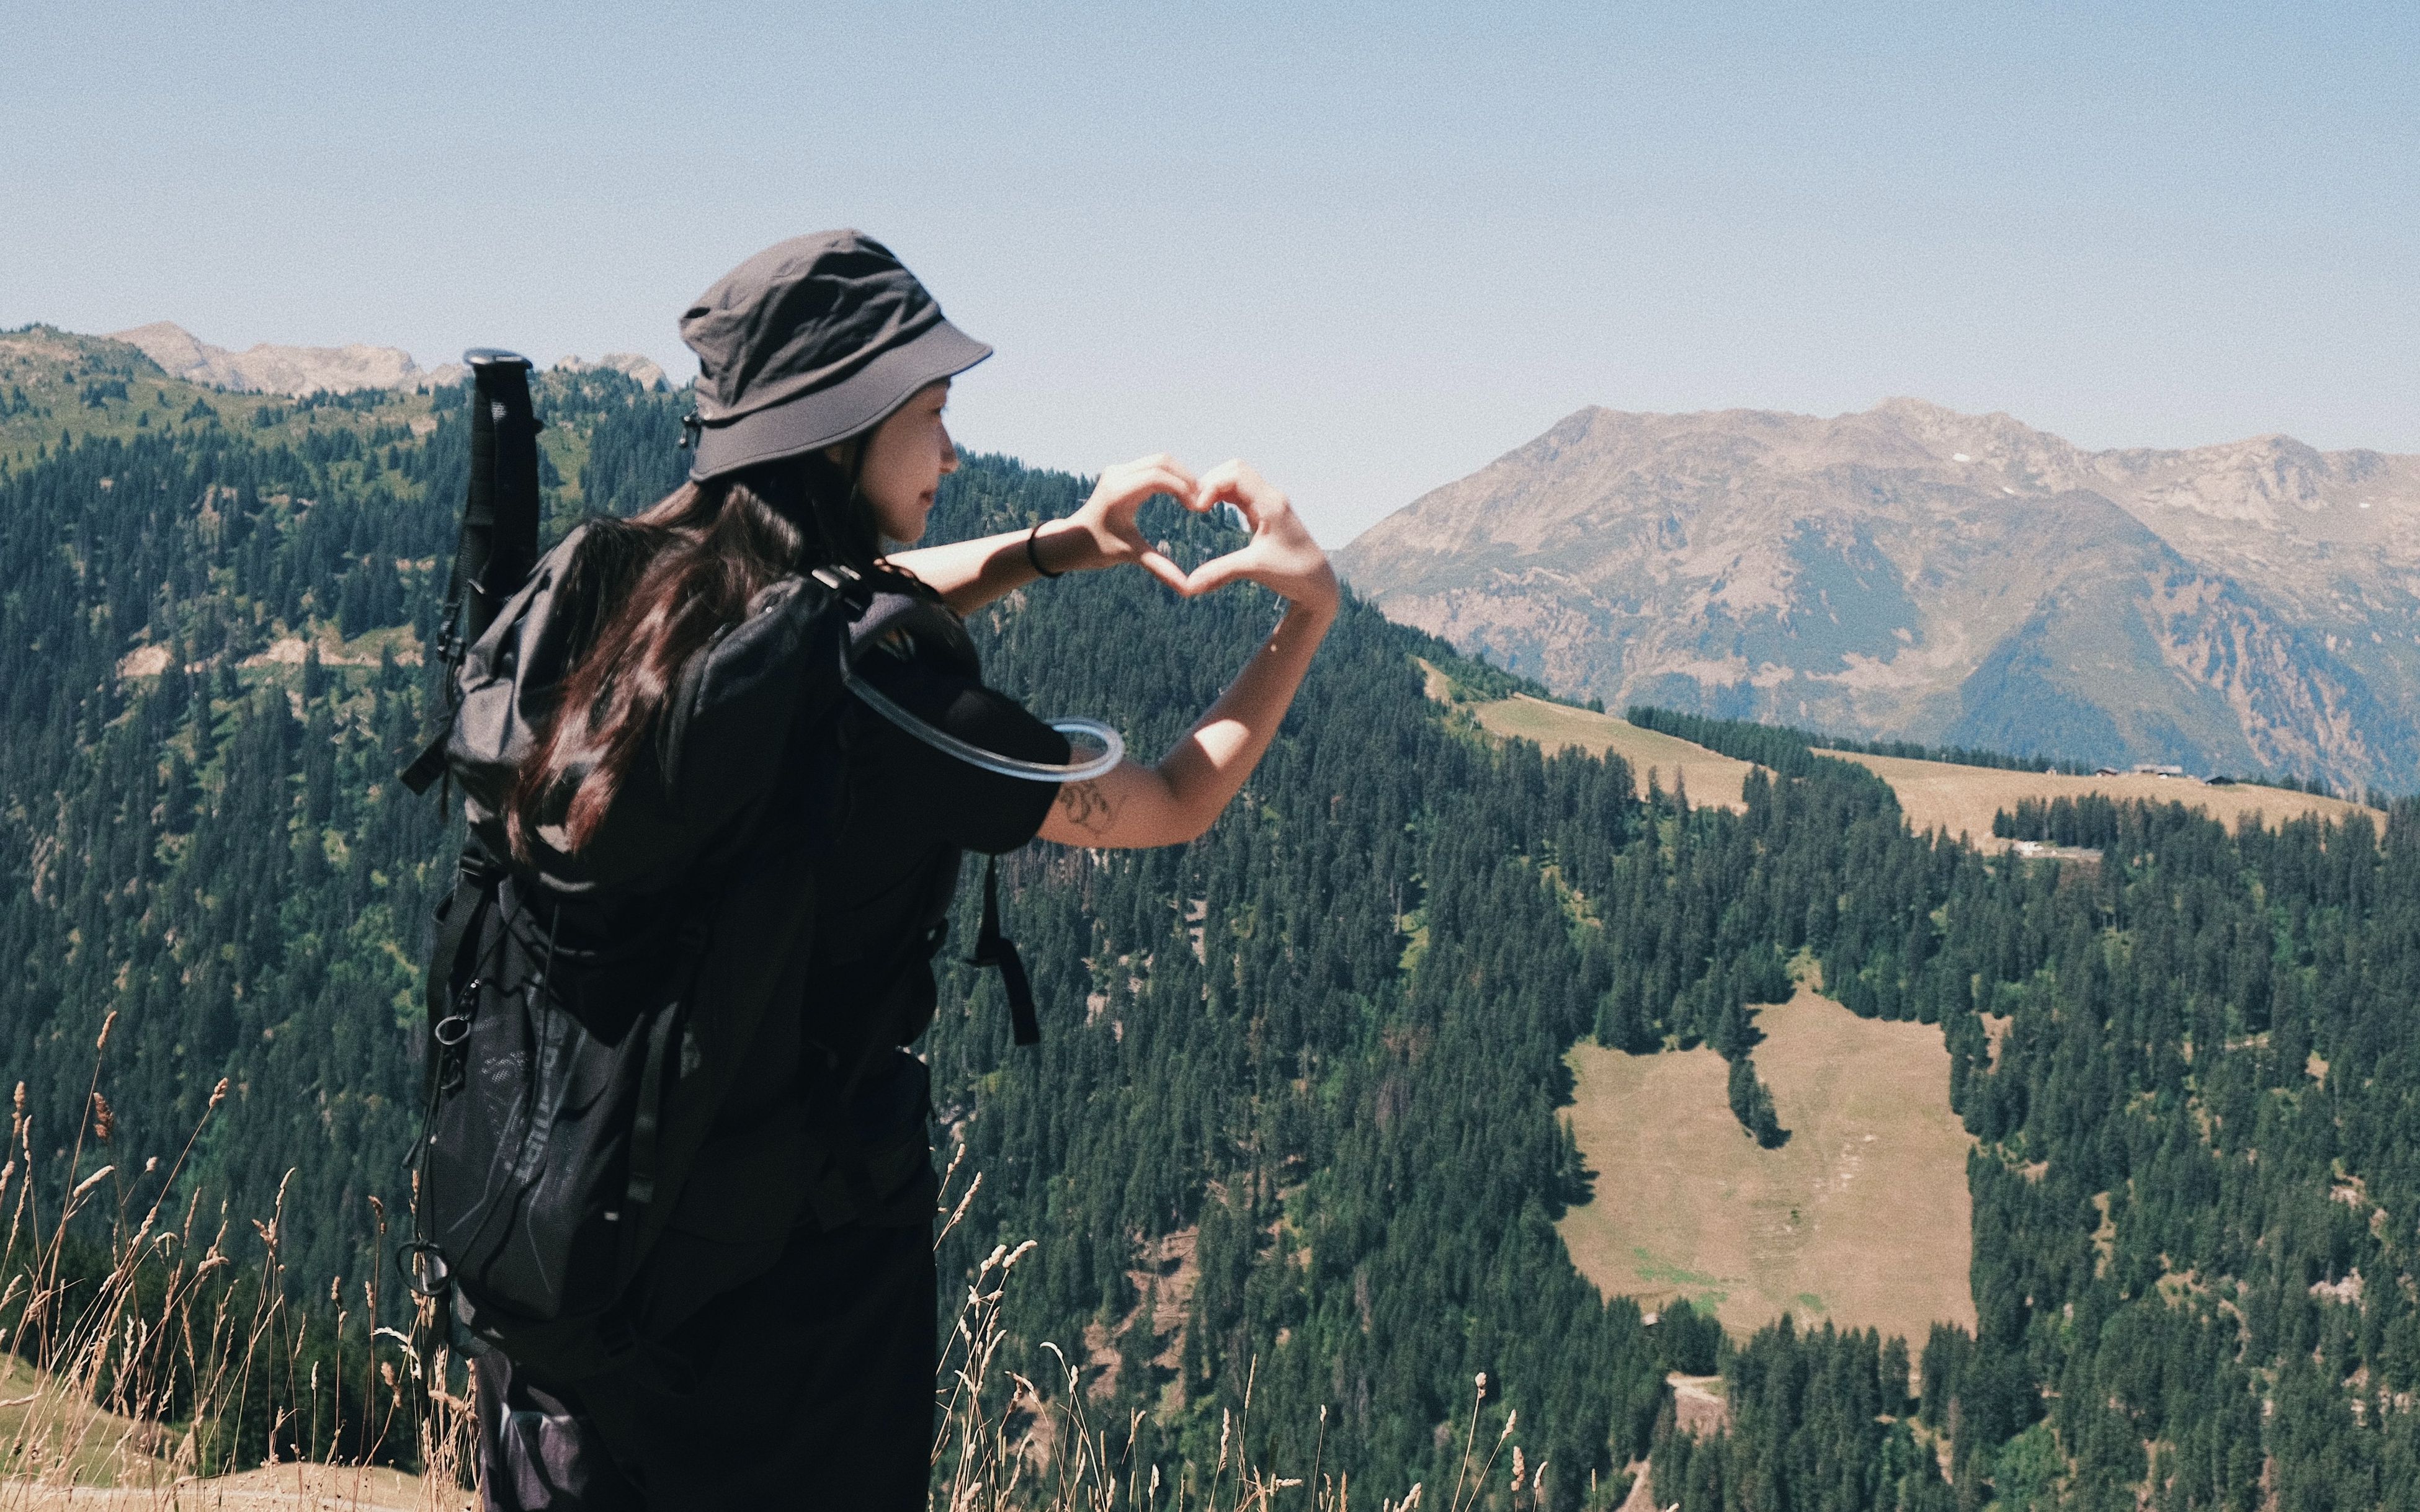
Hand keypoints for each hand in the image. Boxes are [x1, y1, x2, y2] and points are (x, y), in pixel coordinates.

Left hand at [1035, 453, 1201, 592]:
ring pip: (1160, 460)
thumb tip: (1187, 588)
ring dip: (1180, 475)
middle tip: (1203, 500)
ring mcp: (1119, 470)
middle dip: (1186, 478)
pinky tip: (1182, 494)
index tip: (1197, 508)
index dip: (1183, 488)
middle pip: (1163, 461)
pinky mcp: (1122, 471)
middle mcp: (1118, 474)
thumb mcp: (1130, 555)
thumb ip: (1160, 568)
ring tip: (1195, 498)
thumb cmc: (1097, 549)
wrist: (1072, 540)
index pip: (1159, 477)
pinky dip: (1171, 475)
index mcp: (1119, 492)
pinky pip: (1153, 465)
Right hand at [1180, 461, 1337, 613]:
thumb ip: (1220, 573)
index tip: (1198, 509)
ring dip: (1216, 487)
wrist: (1317, 581)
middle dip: (1211, 481)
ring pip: (1237, 479)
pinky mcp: (1265, 512)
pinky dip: (1223, 496)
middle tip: (1193, 504)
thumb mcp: (1255, 569)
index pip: (1235, 475)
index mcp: (1271, 504)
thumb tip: (1187, 586)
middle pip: (1235, 469)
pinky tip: (1211, 509)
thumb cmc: (1293, 573)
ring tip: (1198, 507)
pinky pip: (1240, 493)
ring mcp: (1269, 503)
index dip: (1211, 485)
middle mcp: (1271, 497)